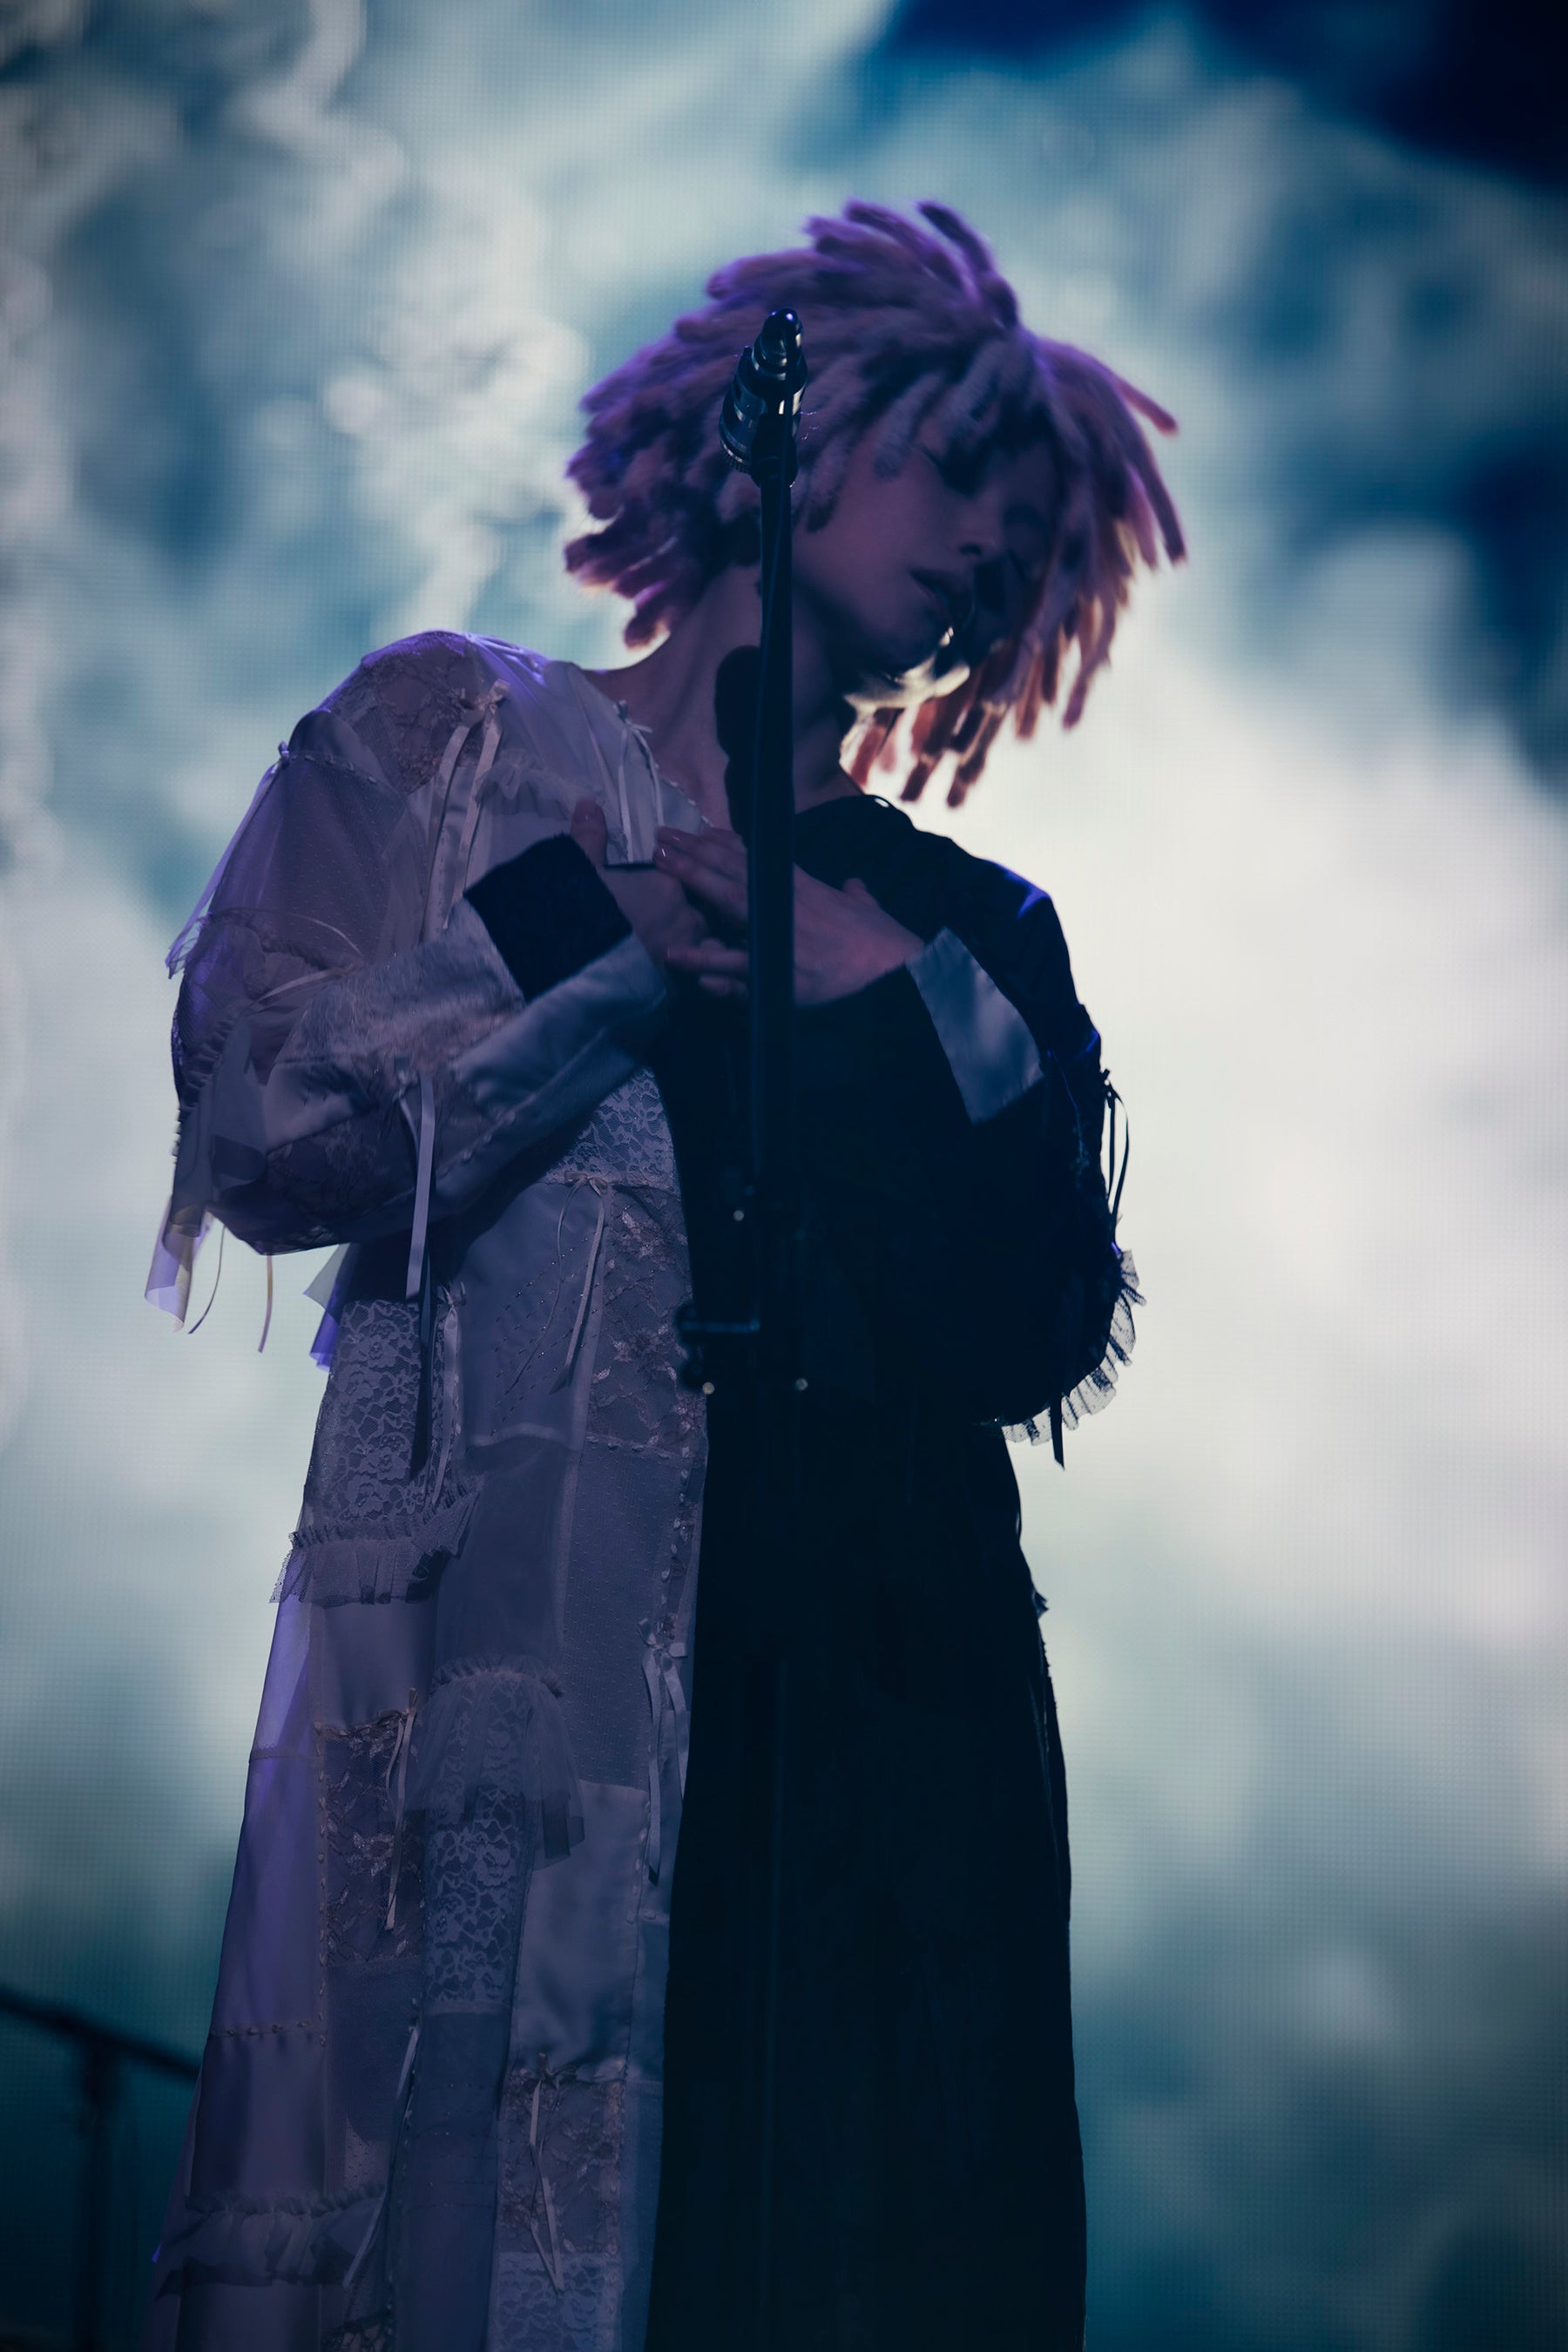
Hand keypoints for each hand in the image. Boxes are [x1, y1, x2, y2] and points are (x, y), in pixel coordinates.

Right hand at [569, 799, 707, 973]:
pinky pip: (693, 984)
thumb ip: (589, 837)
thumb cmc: (576, 913)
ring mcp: (684, 959)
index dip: (674, 879)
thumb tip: (589, 804)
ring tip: (678, 953)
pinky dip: (688, 981)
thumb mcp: (578, 868)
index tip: (660, 883)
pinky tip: (675, 982)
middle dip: (692, 915)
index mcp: (667, 887)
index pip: (686, 876)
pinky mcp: (676, 992)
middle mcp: (684, 921)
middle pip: (702, 913)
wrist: (572, 970)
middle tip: (671, 919)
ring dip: (696, 948)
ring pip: (704, 950)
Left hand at [653, 826, 922, 1007]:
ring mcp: (780, 939)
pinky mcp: (779, 975)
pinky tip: (676, 954)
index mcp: (808, 892)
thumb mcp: (871, 912)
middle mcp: (789, 908)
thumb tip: (854, 886)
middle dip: (696, 853)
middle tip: (660, 836)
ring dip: (693, 881)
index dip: (724, 846)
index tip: (697, 833)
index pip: (758, 862)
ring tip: (659, 865)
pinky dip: (704, 962)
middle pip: (734, 873)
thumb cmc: (889, 946)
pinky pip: (734, 967)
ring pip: (728, 904)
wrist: (900, 976)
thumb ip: (856, 897)